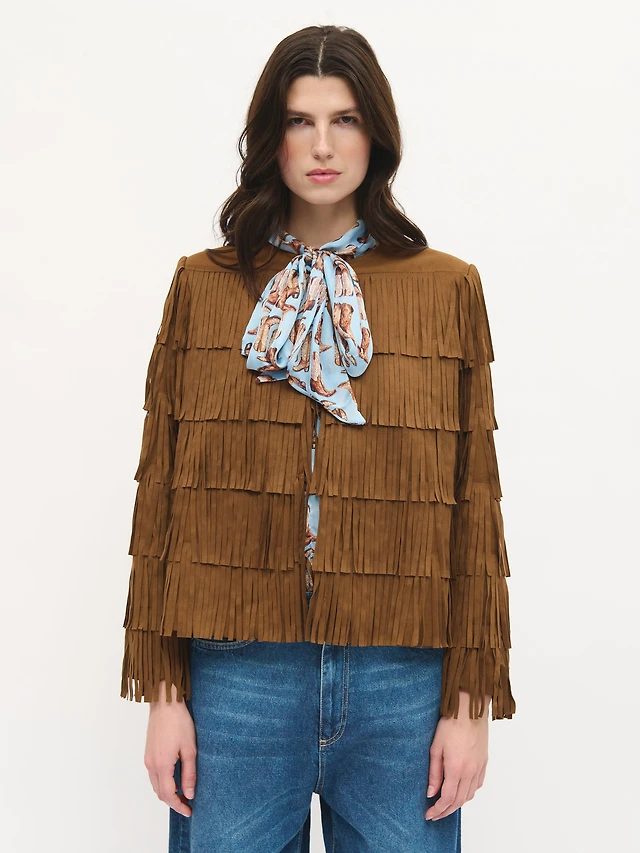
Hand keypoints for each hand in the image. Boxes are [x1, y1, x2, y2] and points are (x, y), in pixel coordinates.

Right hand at [144, 683, 196, 817]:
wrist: (165, 702)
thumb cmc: (179, 721)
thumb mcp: (190, 748)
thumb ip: (189, 773)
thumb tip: (189, 794)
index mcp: (162, 765)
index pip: (169, 794)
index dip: (178, 806)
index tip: (189, 811)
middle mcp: (151, 764)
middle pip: (160, 792)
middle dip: (173, 802)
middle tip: (187, 805)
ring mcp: (147, 758)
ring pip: (155, 784)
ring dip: (167, 793)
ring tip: (182, 794)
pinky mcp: (148, 752)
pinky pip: (153, 775)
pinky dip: (162, 782)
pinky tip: (174, 779)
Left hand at [425, 691, 488, 820]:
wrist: (469, 710)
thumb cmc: (450, 724)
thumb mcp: (435, 747)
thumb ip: (434, 773)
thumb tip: (431, 792)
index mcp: (456, 768)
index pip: (447, 798)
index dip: (438, 810)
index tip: (429, 814)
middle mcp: (470, 771)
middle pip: (459, 801)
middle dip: (446, 811)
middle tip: (435, 814)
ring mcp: (479, 767)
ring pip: (470, 795)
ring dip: (458, 804)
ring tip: (446, 805)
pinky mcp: (484, 762)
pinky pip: (478, 784)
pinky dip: (469, 793)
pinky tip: (461, 791)